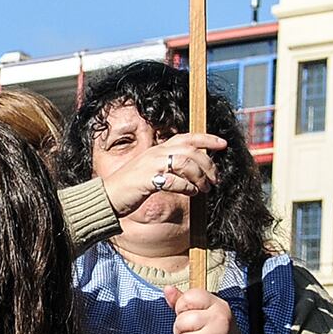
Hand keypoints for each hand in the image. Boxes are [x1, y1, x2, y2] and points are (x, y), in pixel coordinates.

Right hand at [104, 132, 226, 218]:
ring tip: (205, 189)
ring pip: (185, 163)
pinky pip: (173, 180)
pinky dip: (187, 187)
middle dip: (208, 164)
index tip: (223, 144)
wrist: (109, 196)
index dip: (207, 139)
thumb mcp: (152, 171)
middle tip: (215, 179)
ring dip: (199, 177)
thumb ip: (169, 168)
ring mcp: (150, 165)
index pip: (187, 137)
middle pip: (190, 151)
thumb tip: (195, 173)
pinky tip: (191, 193)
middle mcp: (155, 153)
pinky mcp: (147, 180)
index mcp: (158, 149)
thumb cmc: (132, 187)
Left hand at [170, 285, 235, 333]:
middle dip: (180, 331)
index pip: (188, 298)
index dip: (181, 308)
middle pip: (181, 322)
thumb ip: (183, 300)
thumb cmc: (214, 331)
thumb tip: (168, 289)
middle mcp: (219, 319)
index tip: (189, 315)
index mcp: (216, 304)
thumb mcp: (203, 312)